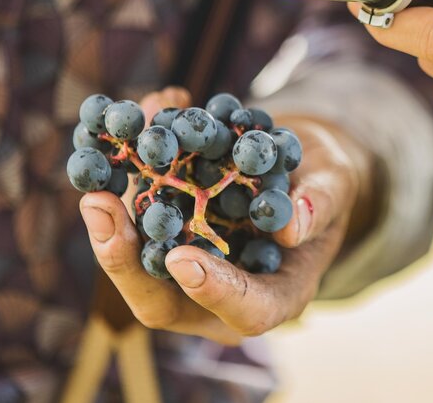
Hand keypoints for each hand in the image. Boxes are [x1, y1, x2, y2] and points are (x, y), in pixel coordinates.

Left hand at [79, 88, 368, 343]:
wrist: (297, 160)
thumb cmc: (326, 181)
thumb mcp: (336, 182)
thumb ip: (322, 203)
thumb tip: (292, 227)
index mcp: (276, 294)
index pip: (246, 312)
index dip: (214, 292)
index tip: (183, 259)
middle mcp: (221, 291)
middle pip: (163, 301)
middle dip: (127, 261)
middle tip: (103, 209)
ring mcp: (185, 263)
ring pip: (135, 260)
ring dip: (110, 219)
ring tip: (96, 170)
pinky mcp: (162, 230)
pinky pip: (131, 213)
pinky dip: (124, 170)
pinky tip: (134, 120)